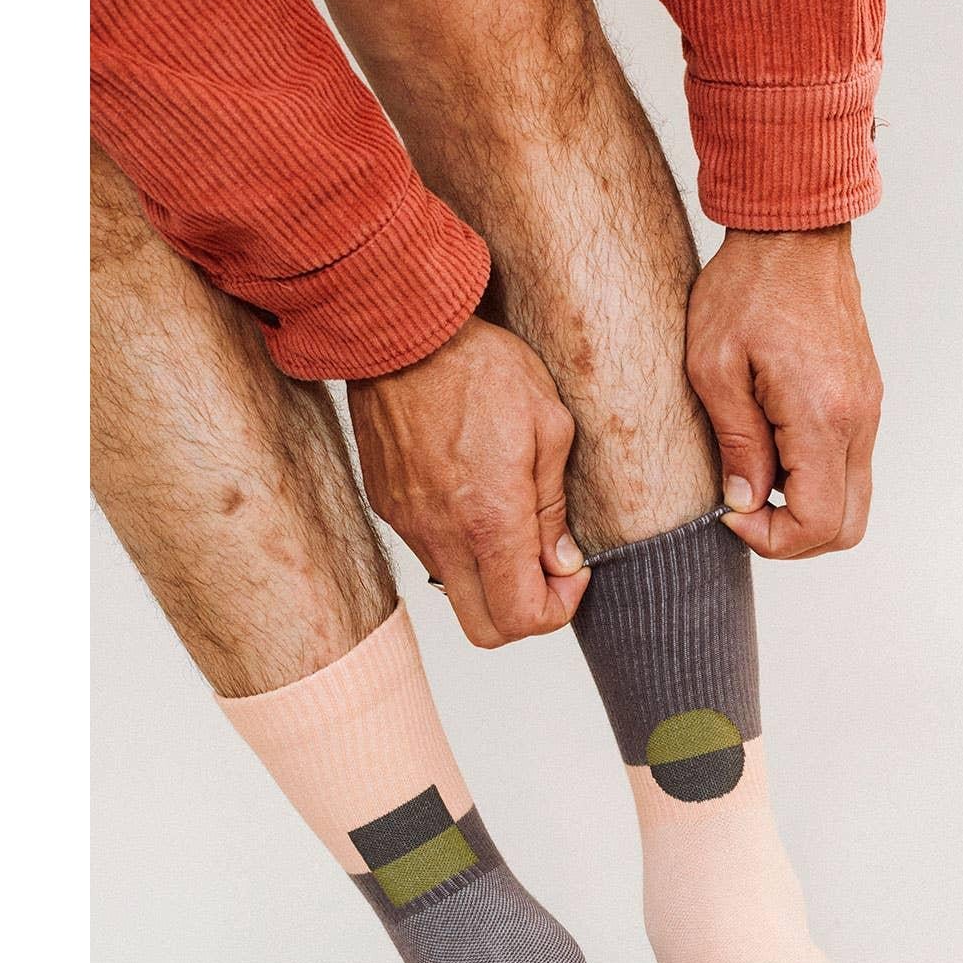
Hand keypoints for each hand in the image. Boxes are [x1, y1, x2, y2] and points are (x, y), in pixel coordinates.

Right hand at [347, 315, 587, 646]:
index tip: (572, 572)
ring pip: (458, 593)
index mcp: (491, 521)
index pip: (524, 619)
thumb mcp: (548, 425)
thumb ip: (553, 507)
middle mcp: (445, 537)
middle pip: (486, 631)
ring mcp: (412, 526)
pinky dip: (462, 547)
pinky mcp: (390, 509)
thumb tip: (561, 561)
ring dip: (493, 578)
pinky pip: (432, 553)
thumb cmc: (479, 366)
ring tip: (515, 522)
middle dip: (525, 615)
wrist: (400, 331)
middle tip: (546, 569)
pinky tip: (477, 498)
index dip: (559, 610)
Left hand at [686, 224, 882, 558]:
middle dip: (792, 538)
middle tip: (744, 509)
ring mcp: (869, 411)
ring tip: (753, 476)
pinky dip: (814, 481)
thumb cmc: (745, 288)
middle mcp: (859, 420)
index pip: (817, 522)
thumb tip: (745, 502)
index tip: (730, 512)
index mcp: (823, 415)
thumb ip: (736, 443)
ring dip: (803, 510)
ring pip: (853, 503)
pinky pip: (850, 468)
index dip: (771, 538)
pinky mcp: (865, 401)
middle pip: (847, 528)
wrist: (793, 229)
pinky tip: (771, 450)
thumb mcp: (715, 368)